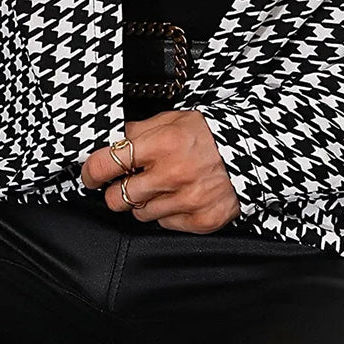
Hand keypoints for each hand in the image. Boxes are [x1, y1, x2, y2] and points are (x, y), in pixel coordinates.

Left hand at [80, 110, 240, 232]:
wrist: (253, 153)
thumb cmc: (212, 134)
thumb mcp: (174, 119)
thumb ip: (140, 130)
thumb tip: (113, 140)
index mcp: (161, 144)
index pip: (107, 164)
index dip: (91, 172)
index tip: (90, 176)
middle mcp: (172, 174)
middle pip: (118, 198)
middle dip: (118, 191)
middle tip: (128, 182)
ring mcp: (187, 201)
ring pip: (140, 214)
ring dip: (144, 202)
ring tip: (162, 186)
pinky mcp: (200, 220)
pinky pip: (164, 224)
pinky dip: (167, 213)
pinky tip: (179, 196)